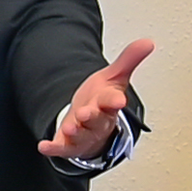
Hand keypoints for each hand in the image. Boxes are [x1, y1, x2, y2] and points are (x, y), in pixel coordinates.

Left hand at [40, 38, 152, 163]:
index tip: (119, 100)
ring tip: (69, 127)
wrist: (90, 123)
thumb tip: (148, 42)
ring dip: (75, 132)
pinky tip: (44, 146)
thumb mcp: (114, 77)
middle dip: (91, 117)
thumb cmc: (102, 99)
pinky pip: (62, 148)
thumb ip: (128, 60)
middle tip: (85, 113)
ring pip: (81, 135)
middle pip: (96, 120)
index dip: (114, 100)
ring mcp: (84, 134)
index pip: (112, 101)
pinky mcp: (69, 144)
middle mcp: (98, 120)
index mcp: (108, 104)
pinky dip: (54, 148)